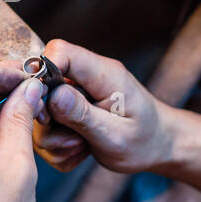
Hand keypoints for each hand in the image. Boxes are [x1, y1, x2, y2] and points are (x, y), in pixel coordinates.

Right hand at [32, 39, 174, 174]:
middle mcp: (86, 77)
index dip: (42, 74)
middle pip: (41, 85)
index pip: (60, 51)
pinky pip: (47, 126)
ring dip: (55, 138)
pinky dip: (58, 145)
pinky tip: (79, 150)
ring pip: (41, 111)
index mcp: (103, 74)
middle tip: (74, 141)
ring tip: (81, 148)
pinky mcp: (70, 107)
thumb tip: (52, 95)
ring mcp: (76, 92)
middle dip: (48, 121)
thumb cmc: (145, 140)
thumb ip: (82, 114)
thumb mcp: (115, 135)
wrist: (159, 146)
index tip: (47, 111)